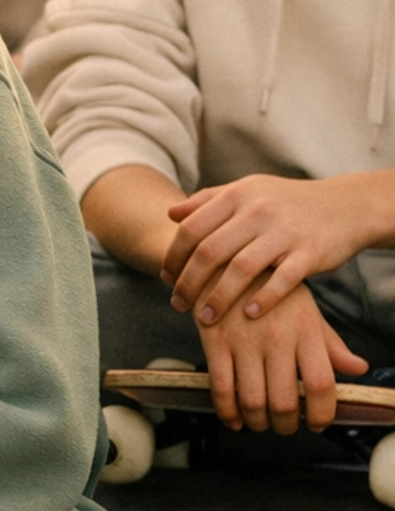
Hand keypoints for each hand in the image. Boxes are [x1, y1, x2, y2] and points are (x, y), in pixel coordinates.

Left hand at [162, 173, 387, 321]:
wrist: (344, 206)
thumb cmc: (286, 203)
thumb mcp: (248, 191)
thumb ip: (209, 200)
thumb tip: (171, 213)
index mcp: (238, 195)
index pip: (192, 228)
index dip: (173, 256)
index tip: (166, 279)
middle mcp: (259, 210)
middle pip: (210, 251)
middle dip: (188, 283)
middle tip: (178, 305)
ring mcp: (285, 231)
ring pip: (241, 269)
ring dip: (218, 298)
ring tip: (204, 319)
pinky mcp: (309, 252)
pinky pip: (281, 281)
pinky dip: (263, 300)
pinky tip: (247, 315)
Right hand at [197, 275, 366, 433]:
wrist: (225, 260)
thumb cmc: (270, 287)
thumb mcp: (307, 309)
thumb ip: (331, 343)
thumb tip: (357, 368)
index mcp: (305, 330)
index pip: (321, 384)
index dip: (321, 413)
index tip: (318, 423)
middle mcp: (277, 338)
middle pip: (284, 400)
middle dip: (286, 425)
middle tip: (286, 427)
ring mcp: (244, 342)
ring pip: (252, 401)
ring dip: (258, 422)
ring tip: (261, 423)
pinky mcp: (215, 343)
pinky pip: (221, 389)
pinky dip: (227, 412)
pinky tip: (234, 418)